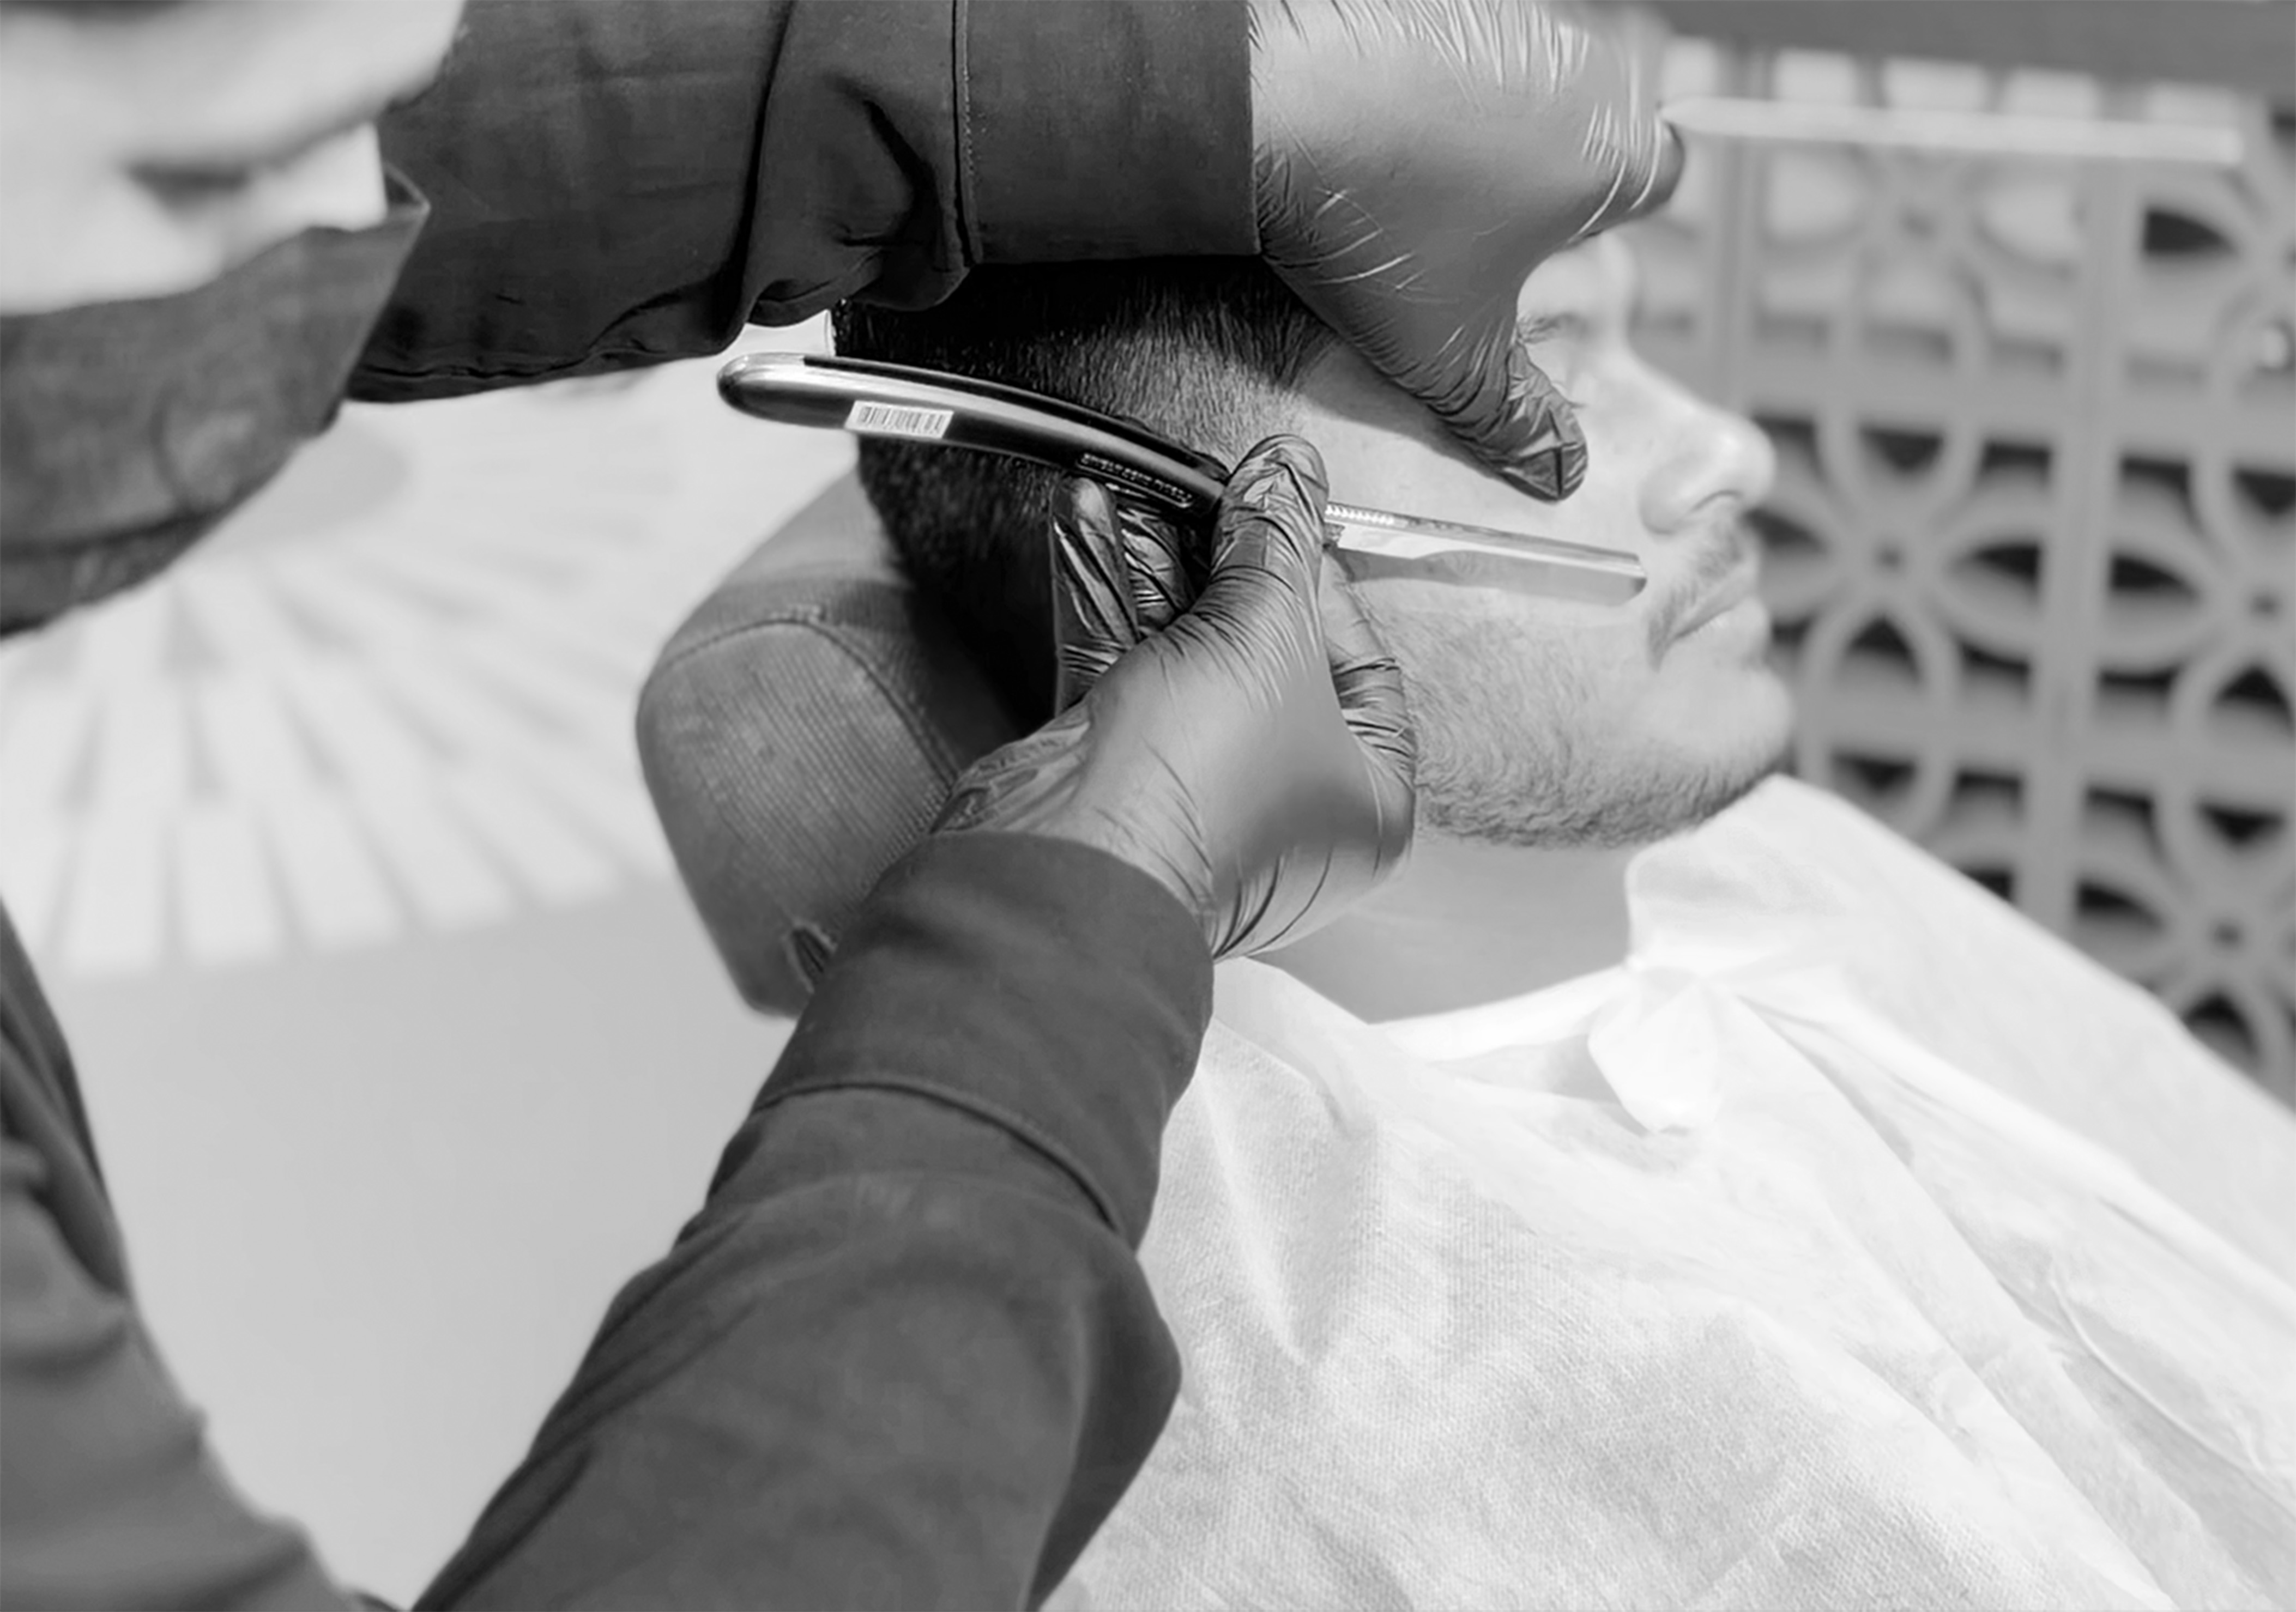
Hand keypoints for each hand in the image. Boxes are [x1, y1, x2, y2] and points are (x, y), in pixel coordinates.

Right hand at [934, 436, 1415, 958]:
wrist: (1076, 859)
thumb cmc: (1202, 796)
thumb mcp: (1269, 635)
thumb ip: (1278, 542)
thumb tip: (1290, 473)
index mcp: (1366, 798)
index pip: (1363, 661)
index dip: (1320, 578)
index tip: (1285, 511)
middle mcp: (1285, 803)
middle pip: (1265, 650)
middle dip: (1223, 560)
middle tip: (1208, 490)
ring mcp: (1196, 788)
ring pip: (1182, 652)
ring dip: (1152, 564)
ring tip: (1137, 490)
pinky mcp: (1116, 771)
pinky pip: (1121, 665)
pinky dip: (1102, 594)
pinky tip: (1087, 525)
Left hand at [1249, 0, 1680, 499]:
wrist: (1263, 108)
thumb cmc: (1374, 226)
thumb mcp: (1447, 352)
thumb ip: (1514, 413)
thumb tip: (1560, 469)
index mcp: (1614, 153)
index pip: (1664, 182)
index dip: (1607, 228)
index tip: (1548, 258)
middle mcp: (1582, 67)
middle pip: (1593, 132)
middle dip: (1542, 188)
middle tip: (1468, 238)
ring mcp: (1512, 18)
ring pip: (1525, 89)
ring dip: (1483, 136)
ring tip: (1406, 192)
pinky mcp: (1443, 1)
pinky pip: (1454, 50)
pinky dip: (1423, 90)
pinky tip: (1368, 136)